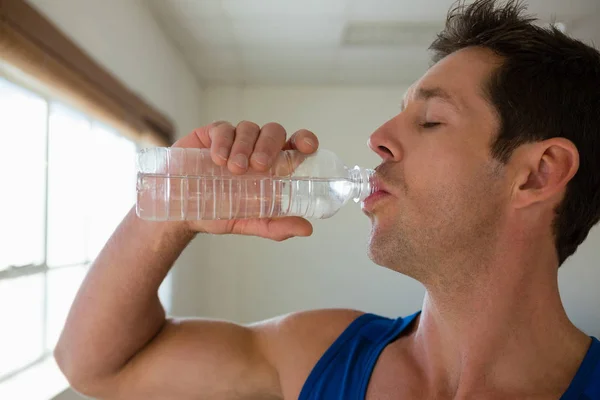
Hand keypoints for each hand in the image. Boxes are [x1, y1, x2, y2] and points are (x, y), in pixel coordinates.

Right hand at [171, 121, 319, 240]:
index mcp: (273, 165)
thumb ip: (275, 226)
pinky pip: (223, 129)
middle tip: (259, 166)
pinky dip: (223, 142)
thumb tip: (307, 229)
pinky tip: (217, 159)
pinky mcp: (211, 134)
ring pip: (249, 128)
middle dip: (269, 145)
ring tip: (234, 169)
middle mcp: (256, 148)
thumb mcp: (248, 222)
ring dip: (244, 147)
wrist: (180, 211)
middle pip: (274, 132)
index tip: (307, 147)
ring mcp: (234, 139)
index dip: (305, 140)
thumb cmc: (218, 212)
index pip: (295, 144)